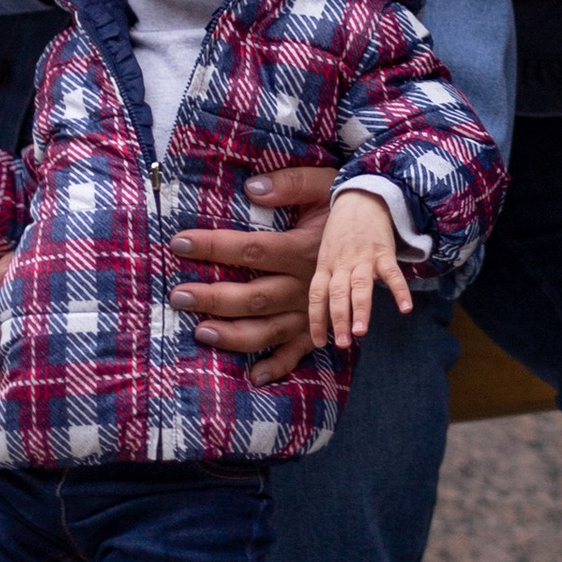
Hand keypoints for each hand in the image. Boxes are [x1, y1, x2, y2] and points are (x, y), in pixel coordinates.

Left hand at [169, 166, 336, 386]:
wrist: (383, 229)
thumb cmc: (344, 206)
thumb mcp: (322, 184)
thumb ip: (290, 184)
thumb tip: (251, 188)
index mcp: (303, 249)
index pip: (251, 250)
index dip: (213, 247)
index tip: (179, 243)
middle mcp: (306, 285)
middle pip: (253, 296)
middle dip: (213, 298)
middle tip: (178, 296)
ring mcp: (312, 311)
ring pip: (268, 329)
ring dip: (233, 335)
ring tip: (201, 332)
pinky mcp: (319, 327)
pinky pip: (297, 353)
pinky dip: (276, 367)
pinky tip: (252, 377)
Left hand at [311, 186, 413, 350]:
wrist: (362, 196)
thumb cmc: (342, 229)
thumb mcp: (325, 250)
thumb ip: (325, 278)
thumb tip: (317, 310)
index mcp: (326, 265)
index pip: (317, 295)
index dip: (316, 319)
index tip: (317, 343)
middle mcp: (342, 263)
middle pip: (337, 293)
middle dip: (338, 319)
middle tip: (341, 344)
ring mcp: (363, 257)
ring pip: (360, 286)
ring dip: (360, 309)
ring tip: (361, 332)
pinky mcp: (384, 250)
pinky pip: (391, 273)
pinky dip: (399, 290)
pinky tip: (405, 308)